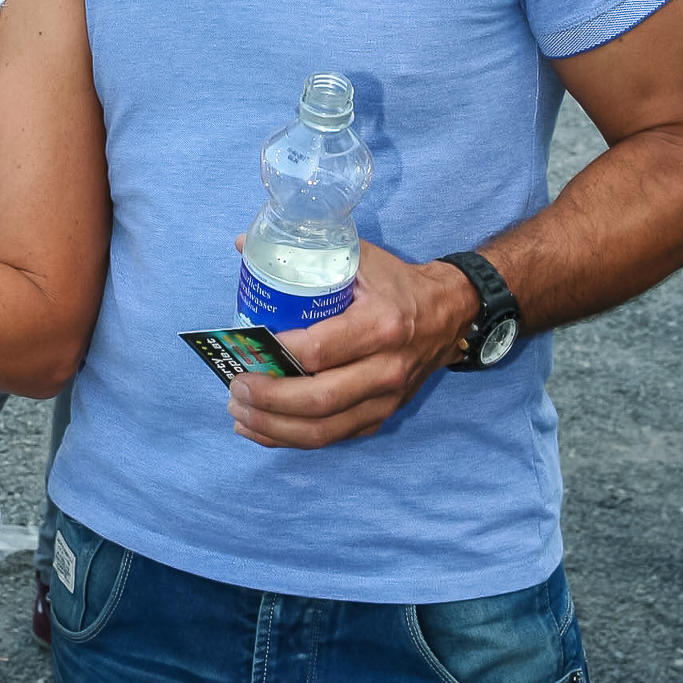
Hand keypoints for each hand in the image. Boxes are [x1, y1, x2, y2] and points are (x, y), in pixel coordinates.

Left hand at [227, 240, 475, 448]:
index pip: (320, 350)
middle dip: (268, 399)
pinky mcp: (382, 417)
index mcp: (381, 325)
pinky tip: (261, 429)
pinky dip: (291, 438)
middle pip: (318, 400)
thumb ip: (304, 251)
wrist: (448, 313)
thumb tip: (239, 244)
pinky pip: (332, 438)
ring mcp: (386, 400)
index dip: (277, 354)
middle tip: (234, 386)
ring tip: (238, 412)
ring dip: (274, 427)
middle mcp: (387, 369)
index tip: (245, 349)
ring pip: (324, 429)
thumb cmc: (395, 282)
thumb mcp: (358, 256)